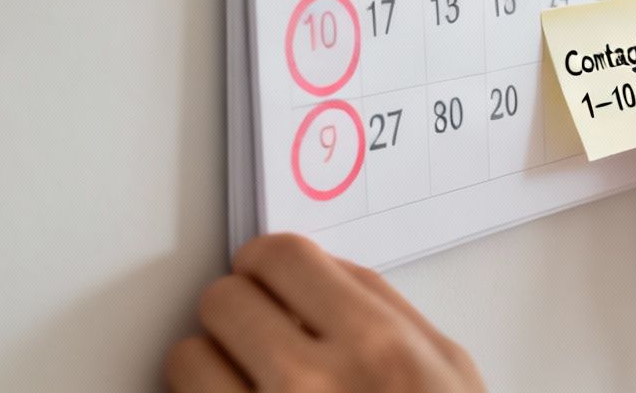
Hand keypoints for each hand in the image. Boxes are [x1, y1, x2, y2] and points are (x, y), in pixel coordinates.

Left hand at [167, 232, 483, 391]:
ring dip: (212, 365)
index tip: (270, 276)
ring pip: (187, 358)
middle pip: (222, 300)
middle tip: (260, 331)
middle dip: (240, 310)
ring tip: (249, 384)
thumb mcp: (448, 369)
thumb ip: (388, 308)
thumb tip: (324, 269)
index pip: (280, 256)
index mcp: (375, 346)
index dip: (269, 263)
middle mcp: (308, 386)